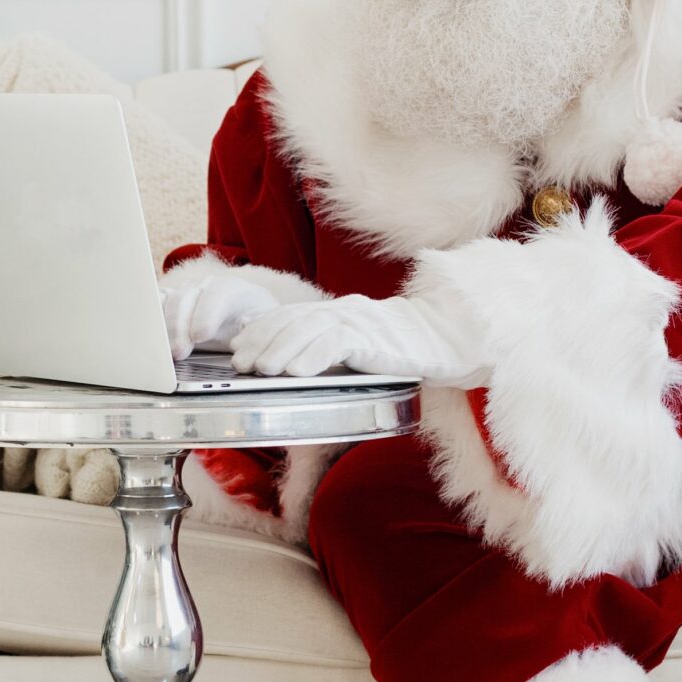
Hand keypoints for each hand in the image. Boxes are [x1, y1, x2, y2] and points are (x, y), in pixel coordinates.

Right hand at [162, 273, 280, 357]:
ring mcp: (186, 293)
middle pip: (186, 298)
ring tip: (167, 352)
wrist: (245, 315)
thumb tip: (251, 331)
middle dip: (180, 326)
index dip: (206, 314)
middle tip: (179, 352)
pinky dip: (151, 319)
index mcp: (231, 289)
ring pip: (169, 302)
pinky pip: (156, 305)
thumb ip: (259, 328)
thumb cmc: (255, 322)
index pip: (216, 294)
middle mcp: (205, 287)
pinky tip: (151, 336)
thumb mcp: (265, 325)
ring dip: (165, 328)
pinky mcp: (171, 304)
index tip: (200, 336)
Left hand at [226, 294, 482, 383]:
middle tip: (240, 363)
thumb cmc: (399, 347)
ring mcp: (356, 321)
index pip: (287, 315)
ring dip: (280, 350)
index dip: (259, 330)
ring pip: (308, 329)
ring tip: (262, 370)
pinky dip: (312, 356)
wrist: (443, 338)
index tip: (238, 348)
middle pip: (291, 320)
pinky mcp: (371, 336)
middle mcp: (341, 310)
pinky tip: (296, 371)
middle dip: (261, 341)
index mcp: (335, 311)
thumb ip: (327, 345)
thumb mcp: (356, 344)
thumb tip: (290, 364)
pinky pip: (336, 342)